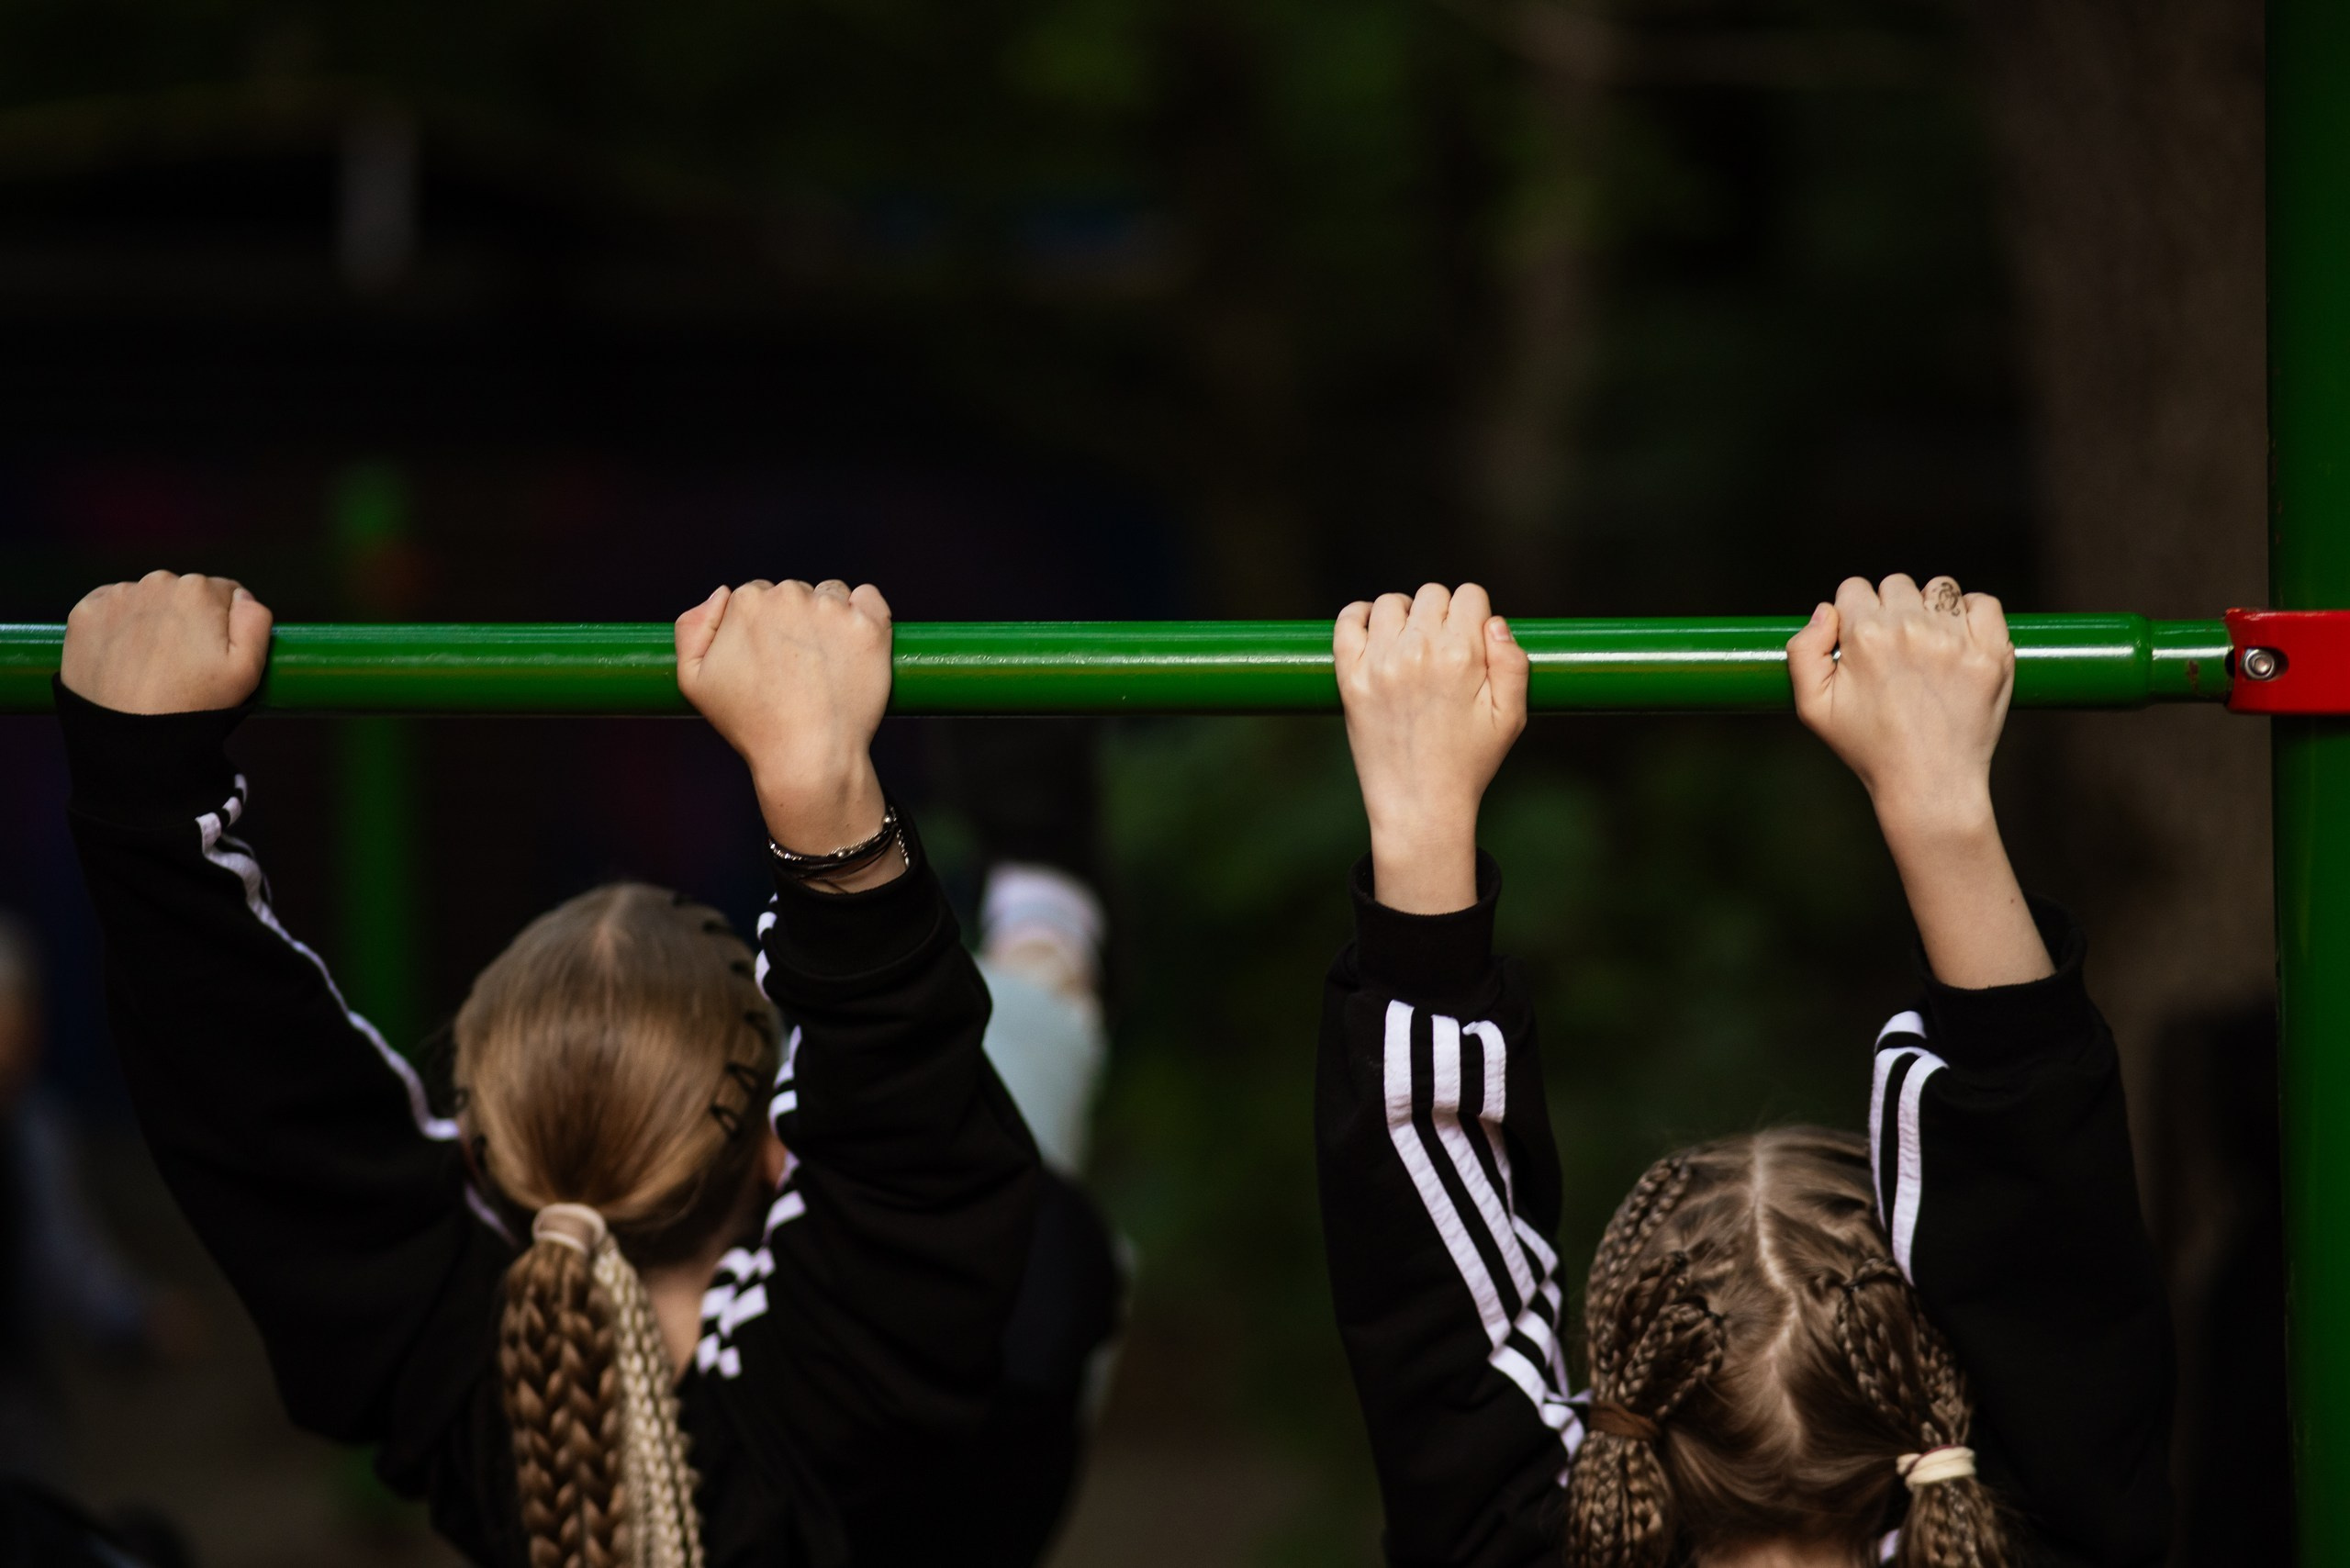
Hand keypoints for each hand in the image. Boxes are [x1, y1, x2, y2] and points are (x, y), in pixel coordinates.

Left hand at [59, 572, 273, 713]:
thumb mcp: (248, 669)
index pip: (224, 594)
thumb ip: (256, 619)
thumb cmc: (193, 705)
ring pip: (147, 599)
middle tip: (182, 663)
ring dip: (152, 621)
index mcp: (198, 591)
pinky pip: (110, 608)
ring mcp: (116, 597)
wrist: (129, 737)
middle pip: (183, 593)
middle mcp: (156, 582)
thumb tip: (241, 596)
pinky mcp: (84, 613)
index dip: (224, 626)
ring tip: (151, 664)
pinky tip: (125, 656)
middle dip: (187, 620)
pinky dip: (118, 625)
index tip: (213, 655)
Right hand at [675, 579, 901, 889]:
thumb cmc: (752, 724)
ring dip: (831, 619)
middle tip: (800, 671)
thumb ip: (691, 628)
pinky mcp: (870, 626)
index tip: (773, 662)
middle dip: (798, 623)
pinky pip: (870, 599)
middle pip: (797, 594)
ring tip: (827, 667)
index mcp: (745, 601)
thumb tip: (721, 593)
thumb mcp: (693, 680)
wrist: (807, 758)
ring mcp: (833, 610)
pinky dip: (866, 615)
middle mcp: (789, 595)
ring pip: (833, 595)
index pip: (759, 596)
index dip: (766, 631)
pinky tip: (856, 646)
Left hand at [1334, 583, 1528, 913]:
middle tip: (1442, 650)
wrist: (1419, 805)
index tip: (1471, 642)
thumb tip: (1493, 621)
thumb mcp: (1512, 717)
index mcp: (1462, 657)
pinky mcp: (1349, 677)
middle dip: (1442, 615)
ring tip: (1410, 646)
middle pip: (1432, 595)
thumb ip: (1512, 663)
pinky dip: (1360, 617)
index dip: (1475, 616)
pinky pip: (1347, 621)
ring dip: (1404, 616)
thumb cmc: (1470, 763)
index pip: (1470, 596)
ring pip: (1391, 603)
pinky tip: (1375, 634)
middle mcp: (1417, 652)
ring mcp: (1378, 663)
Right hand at [1787, 574, 2049, 987]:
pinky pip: (1983, 603)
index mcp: (1864, 637)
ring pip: (1939, 589)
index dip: (1853, 613)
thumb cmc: (1868, 748)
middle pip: (1895, 584)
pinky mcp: (1993, 653)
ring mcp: (1956, 640)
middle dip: (1890, 609)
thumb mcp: (1812, 707)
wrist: (1929, 785)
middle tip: (1895, 650)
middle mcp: (1911, 630)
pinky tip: (1959, 640)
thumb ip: (1803, 651)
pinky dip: (1972, 614)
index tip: (1860, 641)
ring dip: (1931, 609)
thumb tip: (1826, 610)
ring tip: (1928, 647)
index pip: (1854, 588)